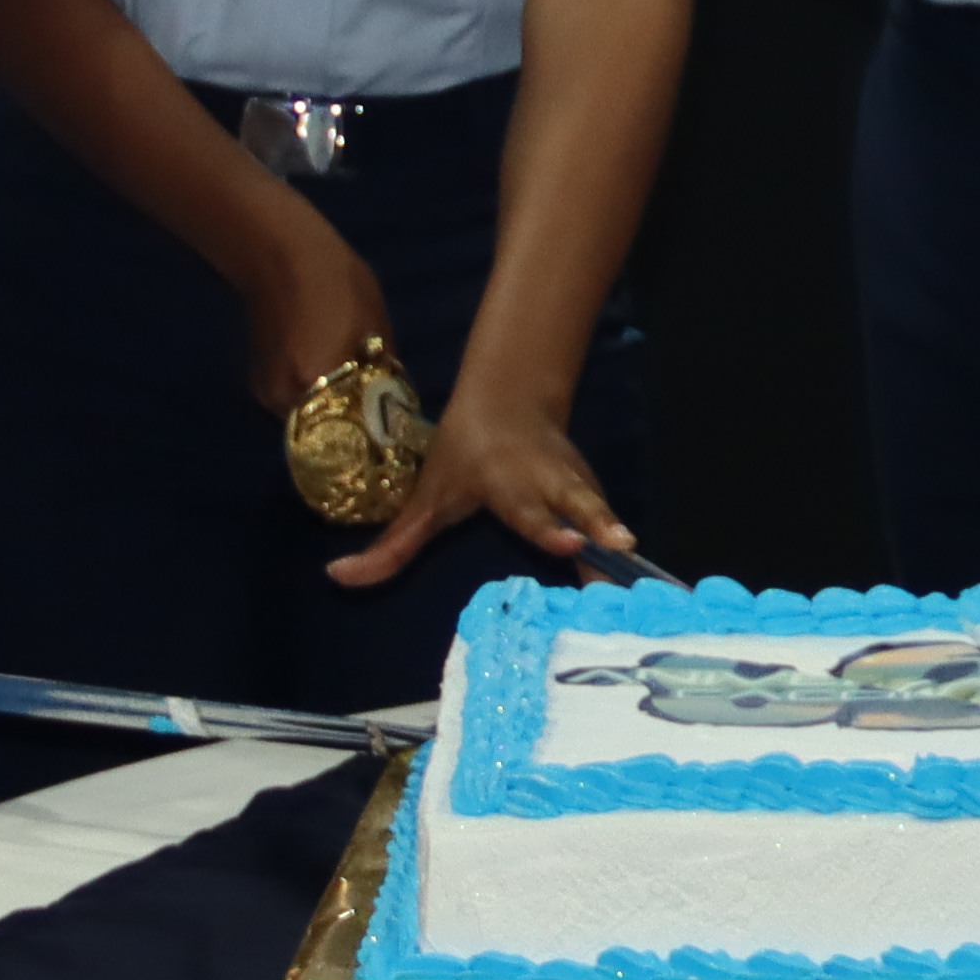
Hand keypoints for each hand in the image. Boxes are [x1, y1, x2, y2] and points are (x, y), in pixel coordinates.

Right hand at [236, 212, 395, 418]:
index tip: (392, 438)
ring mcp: (267, 393)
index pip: (349, 437)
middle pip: (327, 437)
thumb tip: (395, 404)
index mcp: (315, 383)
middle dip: (353, 430)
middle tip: (378, 419)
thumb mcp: (376, 326)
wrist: (280, 252)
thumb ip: (384, 373)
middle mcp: (285, 399)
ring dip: (333, 415)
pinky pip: (294, 404)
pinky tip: (331, 380)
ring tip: (358, 398)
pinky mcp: (258, 383)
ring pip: (309, 421)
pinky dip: (315, 399)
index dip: (373, 439)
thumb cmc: (337, 282)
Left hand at [325, 383, 630, 593]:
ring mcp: (577, 487)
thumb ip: (392, 544)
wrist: (511, 398)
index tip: (571, 542)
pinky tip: (640, 581)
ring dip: (621, 539)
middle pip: (580, 507)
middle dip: (601, 527)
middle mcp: (549, 484)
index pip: (531, 510)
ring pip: (603, 512)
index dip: (549, 527)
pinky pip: (610, 524)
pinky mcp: (594, 493)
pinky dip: (623, 548)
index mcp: (509, 483)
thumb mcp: (426, 496)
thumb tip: (337, 577)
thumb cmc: (464, 453)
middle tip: (624, 549)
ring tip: (642, 567)